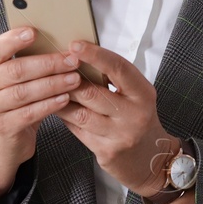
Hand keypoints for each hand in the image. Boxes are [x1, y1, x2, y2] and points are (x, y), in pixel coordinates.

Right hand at [0, 26, 80, 198]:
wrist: (7, 137)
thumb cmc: (18, 99)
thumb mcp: (18, 78)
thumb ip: (29, 60)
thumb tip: (60, 40)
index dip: (13, 40)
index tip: (34, 31)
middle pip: (16, 70)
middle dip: (47, 64)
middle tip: (72, 60)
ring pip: (23, 93)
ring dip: (52, 84)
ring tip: (74, 79)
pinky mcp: (3, 127)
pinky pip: (29, 113)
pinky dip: (49, 105)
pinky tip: (65, 98)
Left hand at [53, 41, 179, 196]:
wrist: (152, 158)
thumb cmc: (138, 118)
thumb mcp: (136, 95)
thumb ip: (114, 79)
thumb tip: (82, 56)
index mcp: (143, 94)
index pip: (118, 68)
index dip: (95, 55)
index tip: (75, 45)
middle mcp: (134, 114)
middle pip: (92, 92)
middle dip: (69, 80)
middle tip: (54, 70)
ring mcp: (120, 135)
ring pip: (80, 114)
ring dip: (61, 100)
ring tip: (50, 89)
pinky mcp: (106, 151)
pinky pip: (78, 130)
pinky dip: (65, 118)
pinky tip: (58, 109)